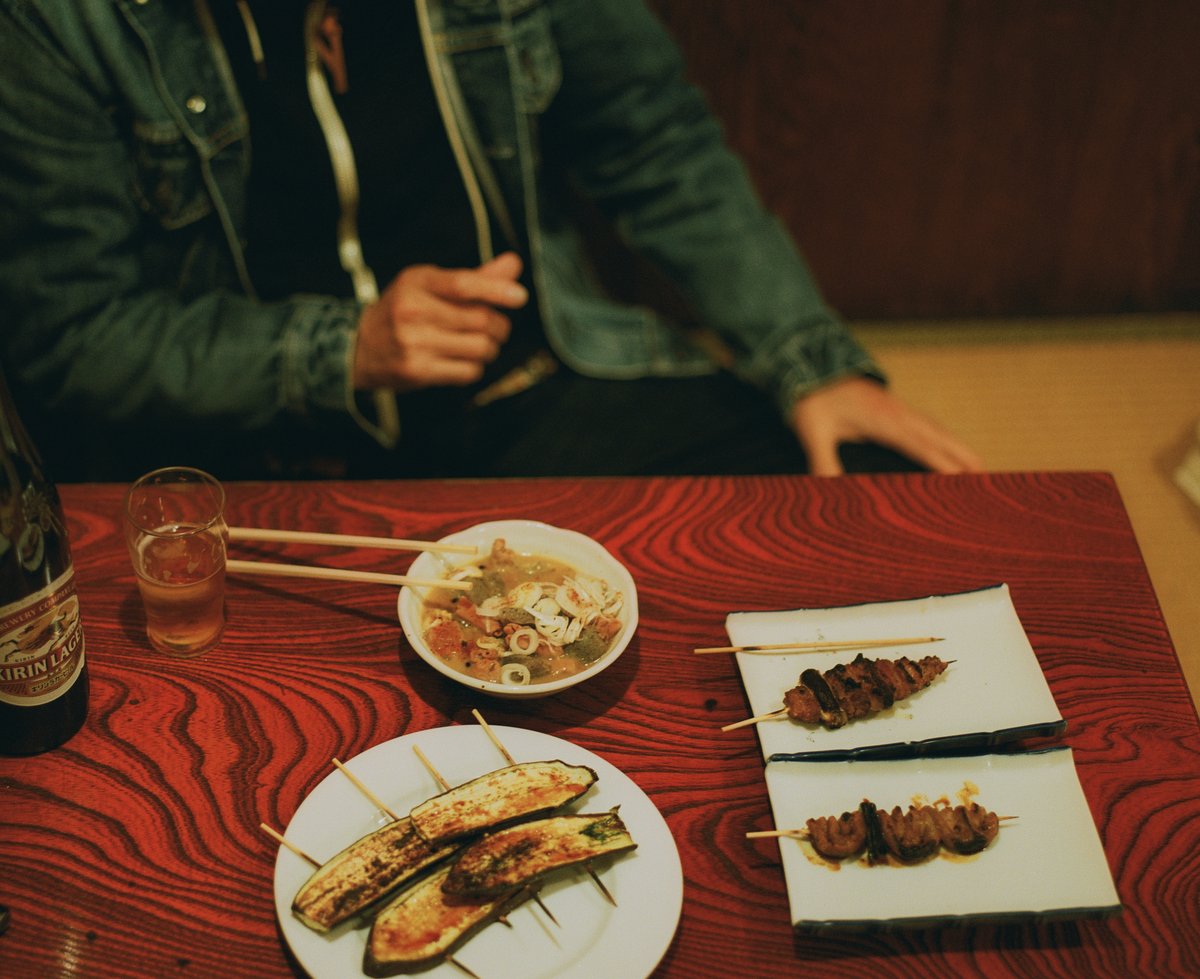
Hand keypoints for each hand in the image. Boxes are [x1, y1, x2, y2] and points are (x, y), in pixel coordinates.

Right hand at [353, 252, 528, 390]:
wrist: (359, 346)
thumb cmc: (403, 311)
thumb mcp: (430, 285)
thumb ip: (474, 278)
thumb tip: (513, 265)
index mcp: (417, 282)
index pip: (464, 284)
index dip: (497, 290)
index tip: (519, 296)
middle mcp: (413, 310)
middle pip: (480, 319)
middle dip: (499, 325)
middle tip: (497, 327)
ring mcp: (414, 343)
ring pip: (480, 347)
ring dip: (490, 348)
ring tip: (480, 344)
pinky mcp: (417, 371)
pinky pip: (468, 371)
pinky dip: (475, 366)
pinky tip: (463, 360)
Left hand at [790, 376, 982, 475]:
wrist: (810, 363)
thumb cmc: (813, 399)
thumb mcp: (813, 431)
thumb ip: (822, 461)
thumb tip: (829, 490)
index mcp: (886, 421)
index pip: (924, 449)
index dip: (946, 467)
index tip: (967, 484)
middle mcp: (899, 414)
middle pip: (941, 439)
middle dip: (965, 458)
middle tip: (989, 480)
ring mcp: (899, 409)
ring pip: (938, 430)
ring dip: (958, 447)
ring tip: (978, 467)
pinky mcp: (894, 407)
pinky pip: (927, 425)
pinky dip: (943, 438)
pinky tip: (946, 446)